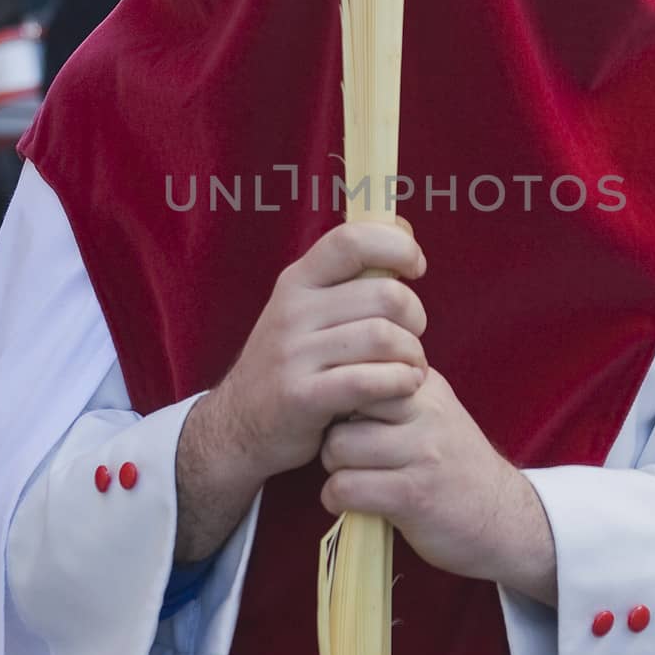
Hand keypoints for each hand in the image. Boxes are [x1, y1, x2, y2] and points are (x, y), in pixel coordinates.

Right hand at [174, 221, 427, 560]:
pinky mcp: (301, 397)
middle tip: (412, 339)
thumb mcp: (307, 310)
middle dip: (415, 317)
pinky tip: (404, 388)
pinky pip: (369, 381)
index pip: (351, 240)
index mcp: (297, 281)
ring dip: (412, 356)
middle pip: (384, 295)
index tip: (416, 267)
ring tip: (411, 368)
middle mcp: (293, 311)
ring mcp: (293, 354)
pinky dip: (400, 383)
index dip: (396, 246)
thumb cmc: (294, 362)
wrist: (238, 425)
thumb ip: (350, 277)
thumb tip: (404, 229)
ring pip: (383, 338)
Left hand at [320, 370, 557, 602]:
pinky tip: (353, 504)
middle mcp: (427, 410)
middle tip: (347, 456)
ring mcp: (423, 451)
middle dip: (331, 431)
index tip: (345, 420)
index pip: (360, 368)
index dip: (340, 396)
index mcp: (426, 385)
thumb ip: (393, 394)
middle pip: (342, 404)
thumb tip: (332, 381)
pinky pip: (346, 487)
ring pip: (338, 446)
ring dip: (334, 469)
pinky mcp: (414, 494)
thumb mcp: (433, 413)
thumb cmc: (456, 467)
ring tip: (353, 480)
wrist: (506, 518)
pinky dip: (336, 499)